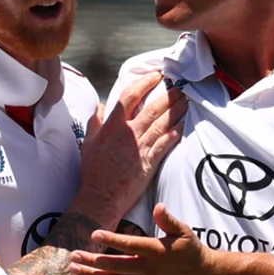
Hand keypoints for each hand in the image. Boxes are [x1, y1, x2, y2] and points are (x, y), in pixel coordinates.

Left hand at [69, 204, 209, 274]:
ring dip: (92, 273)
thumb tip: (159, 207)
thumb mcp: (183, 231)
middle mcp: (149, 269)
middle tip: (73, 254)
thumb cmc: (190, 249)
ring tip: (72, 268)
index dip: (111, 239)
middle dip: (93, 259)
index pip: (130, 244)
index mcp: (157, 251)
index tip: (94, 233)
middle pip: (116, 265)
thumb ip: (168, 219)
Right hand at [71, 72, 186, 228]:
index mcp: (112, 126)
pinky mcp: (149, 162)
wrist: (101, 197)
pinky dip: (175, 133)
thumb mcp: (88, 142)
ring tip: (185, 101)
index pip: (129, 97)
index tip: (155, 77)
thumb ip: (95, 122)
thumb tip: (100, 105)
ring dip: (175, 111)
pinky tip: (183, 125)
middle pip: (151, 108)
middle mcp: (128, 133)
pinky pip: (165, 143)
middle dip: (167, 96)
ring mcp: (140, 147)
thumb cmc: (93, 171)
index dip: (144, 84)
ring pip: (162, 124)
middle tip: (178, 87)